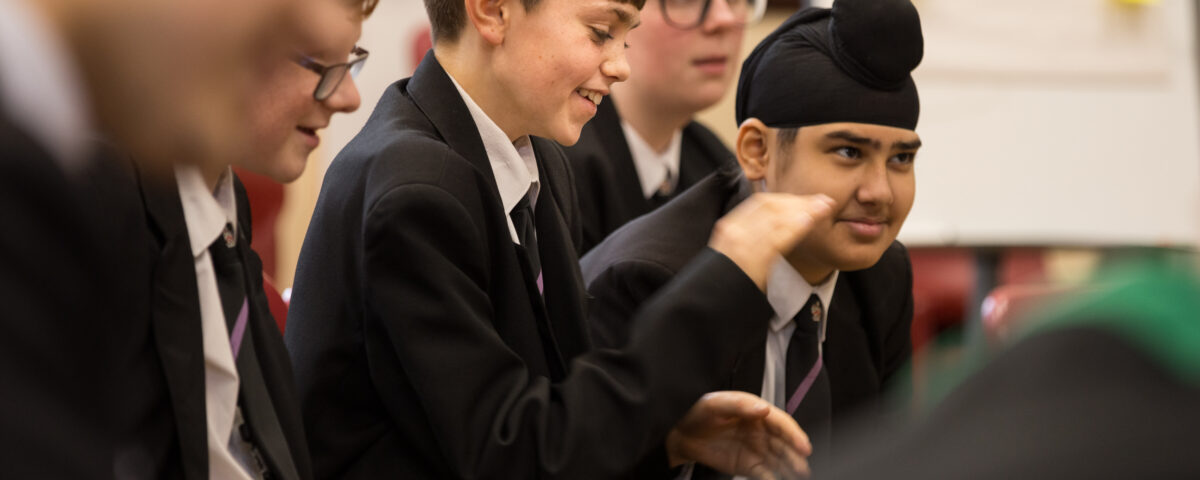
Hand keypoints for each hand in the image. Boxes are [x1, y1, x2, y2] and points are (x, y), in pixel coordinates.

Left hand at [666, 391, 811, 478]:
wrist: (680, 433)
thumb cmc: (697, 412)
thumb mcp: (715, 404)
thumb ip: (739, 405)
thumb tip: (763, 408)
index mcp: (756, 411)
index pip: (781, 423)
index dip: (794, 434)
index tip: (803, 446)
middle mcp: (761, 431)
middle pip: (784, 444)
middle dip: (796, 456)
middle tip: (804, 468)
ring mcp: (756, 449)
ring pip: (779, 461)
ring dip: (790, 470)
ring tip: (799, 477)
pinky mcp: (748, 466)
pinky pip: (766, 475)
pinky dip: (774, 479)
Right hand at [708, 193, 834, 290]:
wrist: (707, 303)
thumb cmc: (724, 281)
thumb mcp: (732, 253)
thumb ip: (749, 237)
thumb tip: (774, 229)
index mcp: (729, 226)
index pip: (762, 203)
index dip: (787, 198)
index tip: (806, 199)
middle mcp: (734, 230)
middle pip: (771, 206)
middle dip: (799, 201)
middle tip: (822, 200)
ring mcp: (741, 243)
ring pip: (776, 219)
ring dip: (803, 210)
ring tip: (824, 208)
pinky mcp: (750, 258)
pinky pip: (776, 239)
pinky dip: (794, 228)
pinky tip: (809, 221)